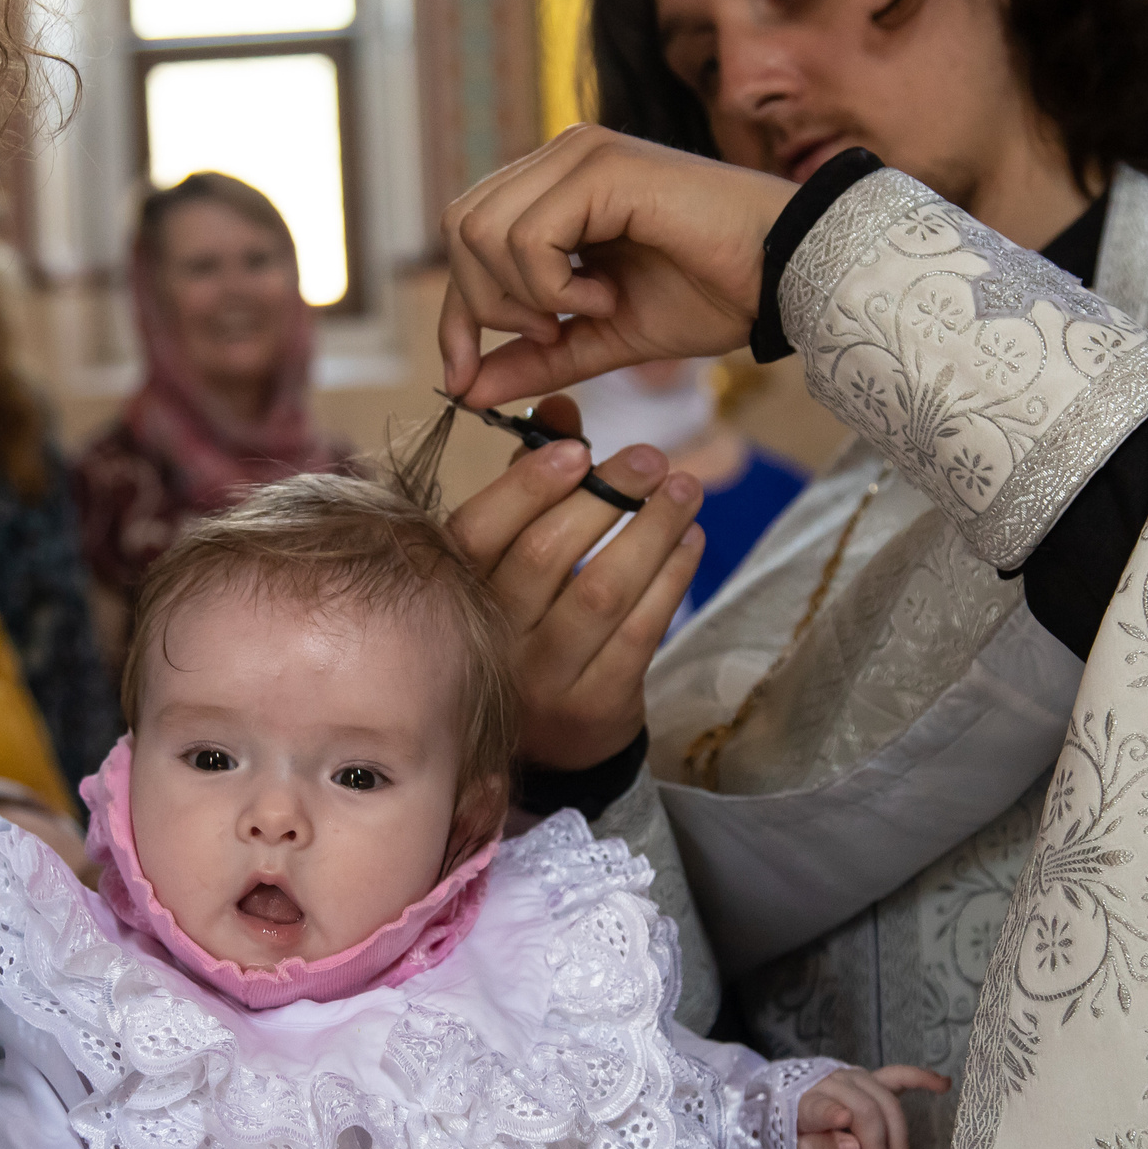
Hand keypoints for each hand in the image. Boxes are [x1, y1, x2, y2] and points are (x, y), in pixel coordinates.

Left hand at [439, 126, 795, 408]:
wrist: (788, 274)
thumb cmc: (714, 293)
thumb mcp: (605, 337)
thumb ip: (538, 357)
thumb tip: (465, 389)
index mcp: (556, 188)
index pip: (465, 239)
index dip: (456, 314)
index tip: (462, 379)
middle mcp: (560, 159)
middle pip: (459, 230)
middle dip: (483, 305)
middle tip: (552, 334)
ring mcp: (579, 154)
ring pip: (481, 230)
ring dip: (525, 295)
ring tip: (588, 312)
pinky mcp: (602, 166)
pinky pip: (528, 236)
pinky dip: (553, 286)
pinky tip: (604, 296)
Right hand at [445, 396, 704, 769]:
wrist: (551, 742)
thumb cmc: (527, 622)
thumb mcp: (512, 556)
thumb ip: (530, 480)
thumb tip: (562, 406)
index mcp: (457, 594)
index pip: (477, 533)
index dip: (526, 486)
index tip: (580, 448)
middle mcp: (490, 639)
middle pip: (544, 557)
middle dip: (605, 498)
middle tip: (651, 457)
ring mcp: (542, 679)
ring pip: (600, 593)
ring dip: (650, 533)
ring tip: (684, 488)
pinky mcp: (595, 705)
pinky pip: (640, 634)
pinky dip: (671, 581)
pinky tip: (690, 541)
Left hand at [796, 1064, 952, 1148]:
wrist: (791, 1118)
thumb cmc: (794, 1138)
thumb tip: (853, 1147)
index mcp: (804, 1101)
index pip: (819, 1107)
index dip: (831, 1117)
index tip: (851, 1143)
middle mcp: (830, 1083)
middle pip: (864, 1108)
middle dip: (878, 1143)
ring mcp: (852, 1078)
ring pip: (886, 1100)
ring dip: (899, 1133)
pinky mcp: (869, 1080)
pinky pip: (897, 1076)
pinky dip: (920, 1078)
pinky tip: (942, 1084)